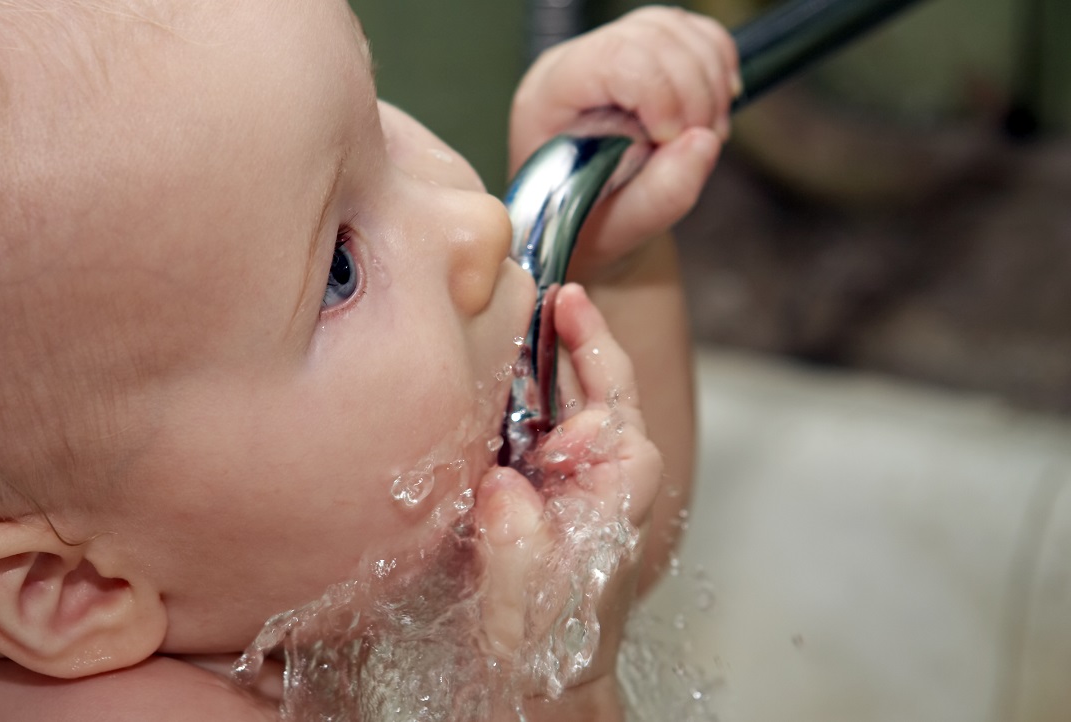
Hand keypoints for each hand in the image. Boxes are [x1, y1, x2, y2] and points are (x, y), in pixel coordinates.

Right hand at [475, 284, 661, 718]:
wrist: (546, 678)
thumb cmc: (549, 640)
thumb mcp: (527, 589)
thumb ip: (517, 534)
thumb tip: (502, 483)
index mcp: (620, 483)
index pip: (615, 395)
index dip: (590, 344)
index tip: (563, 298)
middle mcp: (606, 473)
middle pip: (593, 387)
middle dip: (568, 339)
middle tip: (539, 290)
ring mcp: (577, 479)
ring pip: (561, 405)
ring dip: (535, 367)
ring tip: (500, 324)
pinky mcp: (549, 490)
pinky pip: (534, 432)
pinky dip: (512, 403)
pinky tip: (480, 384)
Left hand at [508, 7, 738, 279]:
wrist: (594, 222)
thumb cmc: (591, 224)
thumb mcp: (619, 228)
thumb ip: (659, 196)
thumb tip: (702, 143)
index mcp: (550, 98)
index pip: (611, 58)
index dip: (658, 90)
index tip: (671, 137)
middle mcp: (577, 64)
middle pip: (651, 37)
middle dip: (692, 93)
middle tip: (699, 143)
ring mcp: (612, 50)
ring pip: (676, 30)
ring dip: (710, 83)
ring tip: (705, 135)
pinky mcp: (647, 49)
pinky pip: (695, 34)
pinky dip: (719, 67)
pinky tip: (711, 110)